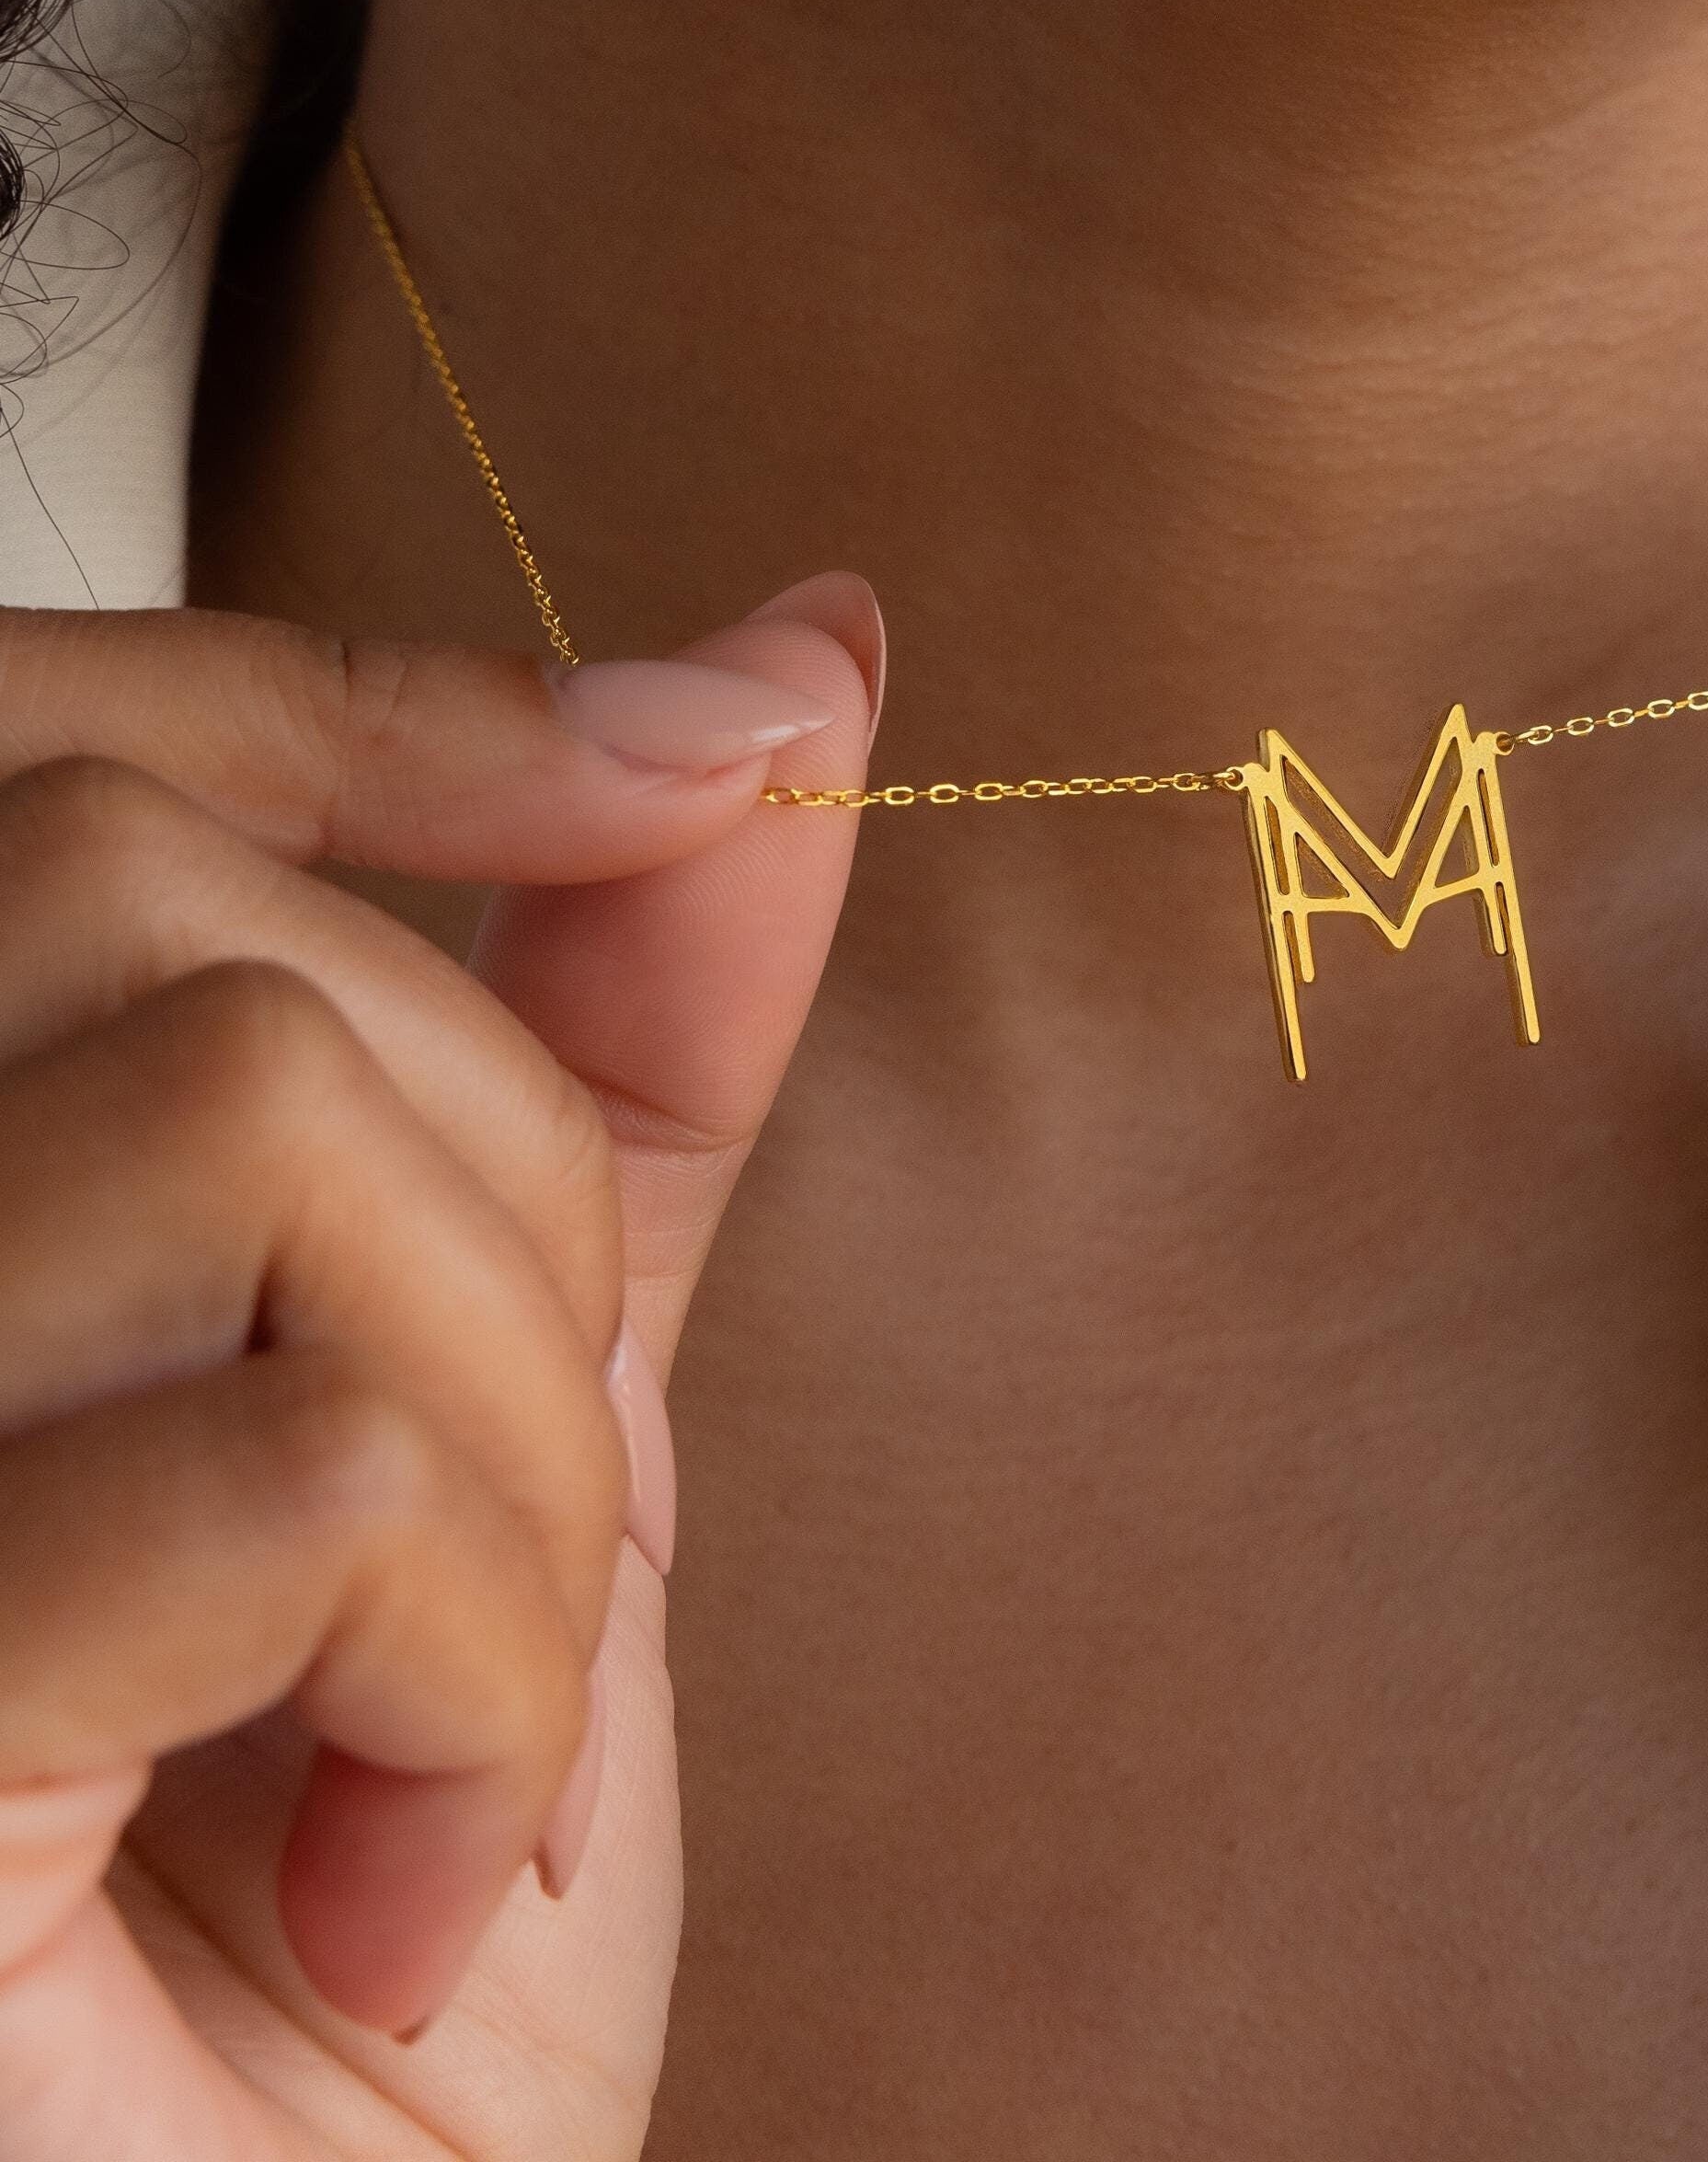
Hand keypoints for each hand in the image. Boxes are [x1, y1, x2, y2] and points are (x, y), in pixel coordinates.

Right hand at [0, 582, 876, 2160]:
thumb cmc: (385, 1883)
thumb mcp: (524, 1391)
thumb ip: (611, 1035)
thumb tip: (795, 660)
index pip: (40, 745)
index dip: (388, 699)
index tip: (734, 744)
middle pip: (155, 898)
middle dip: (501, 1184)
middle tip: (521, 1525)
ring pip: (246, 1115)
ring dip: (515, 1448)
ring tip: (466, 1726)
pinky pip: (296, 1466)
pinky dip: (476, 1672)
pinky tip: (408, 1882)